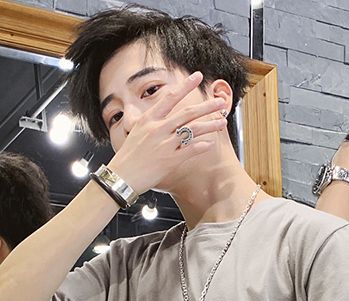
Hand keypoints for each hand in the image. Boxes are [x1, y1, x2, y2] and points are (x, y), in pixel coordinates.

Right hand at [107, 71, 228, 194]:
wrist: (123, 175)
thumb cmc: (130, 154)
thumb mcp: (135, 131)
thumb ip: (143, 120)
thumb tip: (139, 110)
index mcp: (149, 118)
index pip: (170, 97)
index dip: (185, 86)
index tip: (198, 76)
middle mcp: (158, 128)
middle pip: (187, 113)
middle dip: (206, 106)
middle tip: (220, 102)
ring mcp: (165, 144)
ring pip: (192, 130)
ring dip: (210, 125)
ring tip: (223, 122)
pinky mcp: (170, 160)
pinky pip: (190, 150)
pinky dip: (201, 146)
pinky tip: (212, 143)